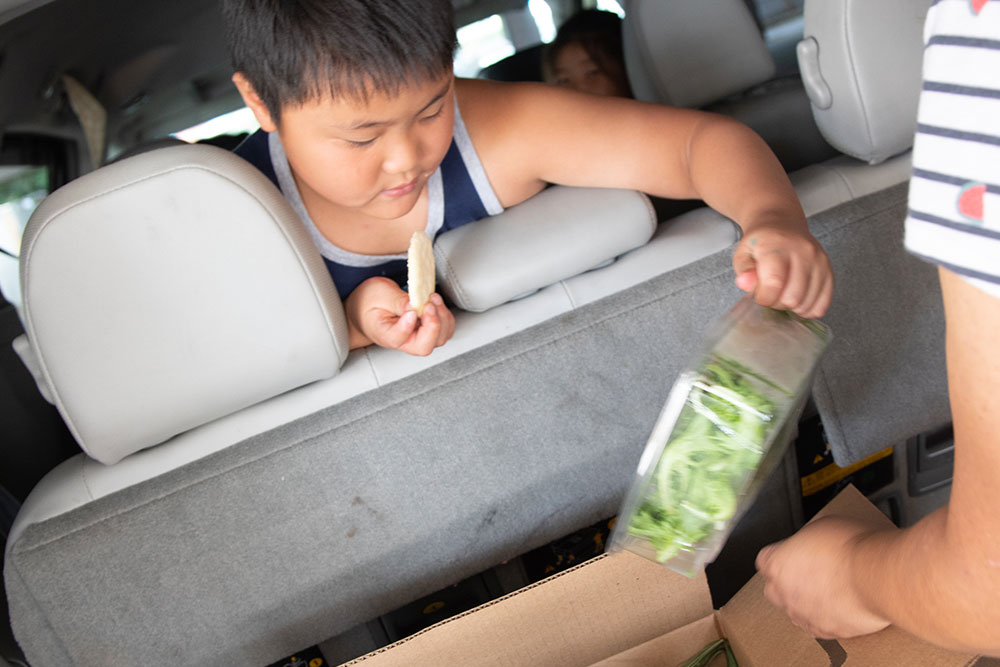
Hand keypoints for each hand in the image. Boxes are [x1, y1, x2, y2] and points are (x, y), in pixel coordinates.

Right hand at [346, 278, 454, 355]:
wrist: (368, 307)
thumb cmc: (370, 303)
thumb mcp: (379, 293)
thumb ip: (397, 300)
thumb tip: (415, 305)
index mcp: (385, 335)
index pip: (398, 339)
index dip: (407, 326)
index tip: (410, 311)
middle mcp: (404, 341)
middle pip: (424, 346)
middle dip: (433, 324)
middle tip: (429, 304)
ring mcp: (418, 338)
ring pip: (439, 339)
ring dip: (442, 318)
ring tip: (433, 298)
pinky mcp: (427, 331)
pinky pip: (444, 330)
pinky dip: (445, 316)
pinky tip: (436, 302)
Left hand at [732, 225, 832, 317]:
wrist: (782, 225)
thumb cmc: (762, 243)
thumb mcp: (743, 253)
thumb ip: (744, 271)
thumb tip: (745, 283)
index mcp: (778, 247)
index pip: (774, 283)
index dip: (764, 298)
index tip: (759, 295)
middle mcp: (804, 252)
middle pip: (793, 298)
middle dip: (777, 304)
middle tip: (771, 294)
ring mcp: (819, 262)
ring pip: (807, 303)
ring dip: (792, 307)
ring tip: (783, 293)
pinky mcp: (829, 272)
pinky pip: (822, 304)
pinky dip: (807, 309)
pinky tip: (797, 299)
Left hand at [755, 515, 890, 638]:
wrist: (877, 576)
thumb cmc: (852, 548)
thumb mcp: (821, 526)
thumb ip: (805, 540)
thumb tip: (808, 544)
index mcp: (777, 563)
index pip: (764, 560)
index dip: (779, 555)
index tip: (791, 553)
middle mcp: (784, 592)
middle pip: (774, 588)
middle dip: (787, 581)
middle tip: (808, 571)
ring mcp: (803, 614)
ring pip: (795, 610)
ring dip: (805, 601)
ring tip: (826, 590)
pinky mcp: (825, 630)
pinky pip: (817, 626)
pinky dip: (824, 618)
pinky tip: (837, 607)